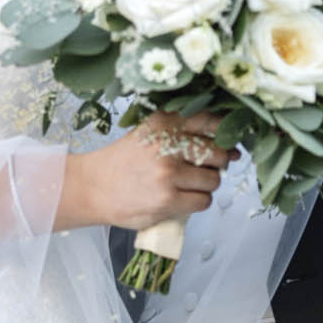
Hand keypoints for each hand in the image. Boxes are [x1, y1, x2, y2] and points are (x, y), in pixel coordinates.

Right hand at [56, 112, 229, 231]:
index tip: (230, 141)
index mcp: (164, 122)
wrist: (92, 187)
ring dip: (206, 185)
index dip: (226, 132)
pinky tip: (182, 198)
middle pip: (218, 153)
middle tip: (204, 168)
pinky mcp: (167, 199)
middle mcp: (167, 143)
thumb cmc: (124, 161)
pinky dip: (197, 202)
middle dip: (217, 163)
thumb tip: (230, 150)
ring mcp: (168, 172)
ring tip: (187, 185)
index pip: (210, 121)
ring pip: (213, 180)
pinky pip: (203, 201)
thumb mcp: (149, 132)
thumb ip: (182, 132)